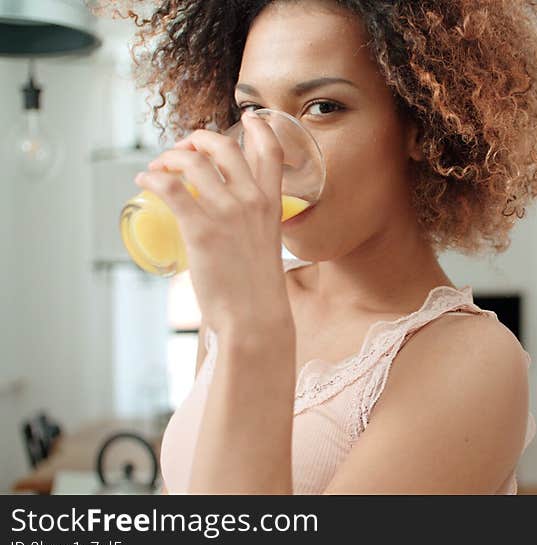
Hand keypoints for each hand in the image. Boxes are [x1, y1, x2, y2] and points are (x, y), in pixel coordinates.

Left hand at [134, 113, 292, 333]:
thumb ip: (252, 226)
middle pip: (223, 147)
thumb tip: (225, 224)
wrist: (254, 316)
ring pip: (192, 162)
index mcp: (272, 204)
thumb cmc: (257, 290)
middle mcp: (252, 201)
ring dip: (168, 159)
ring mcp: (227, 212)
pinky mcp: (201, 228)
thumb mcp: (265, 246)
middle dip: (197, 140)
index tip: (247, 118)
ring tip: (157, 170)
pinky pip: (169, 188)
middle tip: (182, 151)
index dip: (259, 127)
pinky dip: (152, 178)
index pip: (272, 151)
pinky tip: (144, 182)